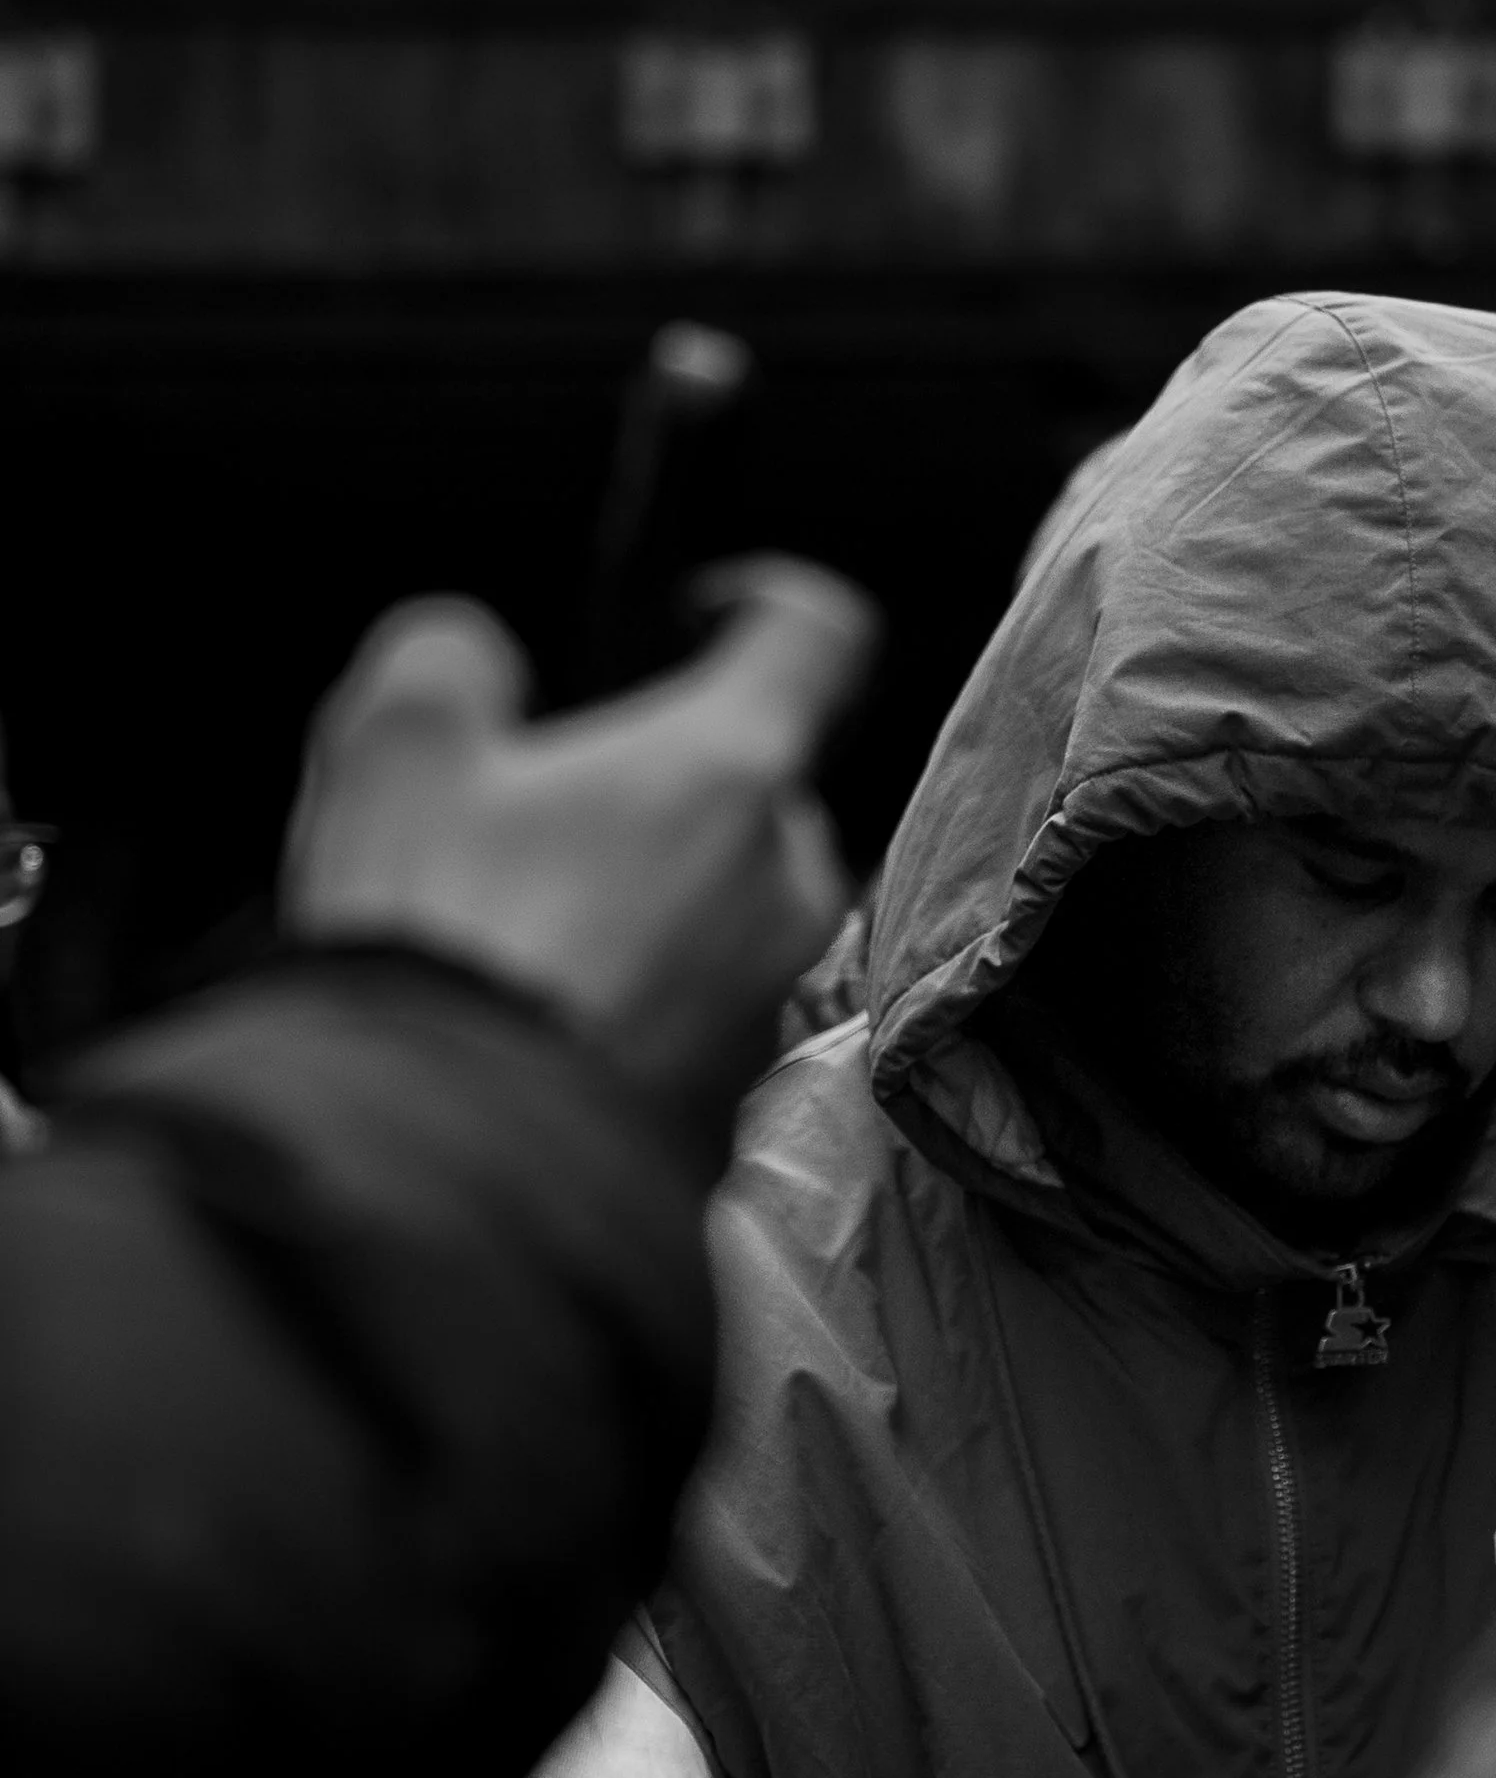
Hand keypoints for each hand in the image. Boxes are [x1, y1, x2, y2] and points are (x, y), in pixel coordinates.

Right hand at [283, 559, 877, 1146]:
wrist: (448, 1176)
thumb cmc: (439, 938)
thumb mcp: (395, 748)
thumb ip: (450, 657)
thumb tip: (473, 657)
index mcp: (733, 765)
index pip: (818, 635)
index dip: (763, 602)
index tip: (698, 616)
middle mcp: (790, 875)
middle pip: (755, 785)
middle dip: (663, 787)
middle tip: (539, 819)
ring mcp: (776, 992)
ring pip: (730, 902)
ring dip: (653, 898)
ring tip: (524, 934)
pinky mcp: (742, 1095)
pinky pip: (704, 1006)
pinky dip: (642, 994)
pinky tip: (541, 1019)